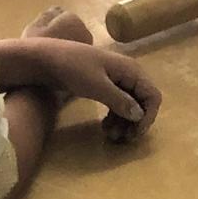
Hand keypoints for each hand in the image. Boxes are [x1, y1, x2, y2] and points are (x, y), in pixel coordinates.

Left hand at [18, 37, 163, 142]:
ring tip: (111, 136)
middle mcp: (127, 73)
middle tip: (122, 139)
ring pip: (129, 104)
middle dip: (135, 122)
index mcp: (130, 70)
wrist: (45, 58)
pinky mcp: (104, 84)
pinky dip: (114, 116)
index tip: (134, 134)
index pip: (152, 96)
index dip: (148, 117)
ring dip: (124, 122)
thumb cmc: (72, 68)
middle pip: (142, 101)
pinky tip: (105, 127)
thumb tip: (139, 115)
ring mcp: (115, 79)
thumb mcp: (97, 86)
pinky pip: (117, 103)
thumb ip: (120, 101)